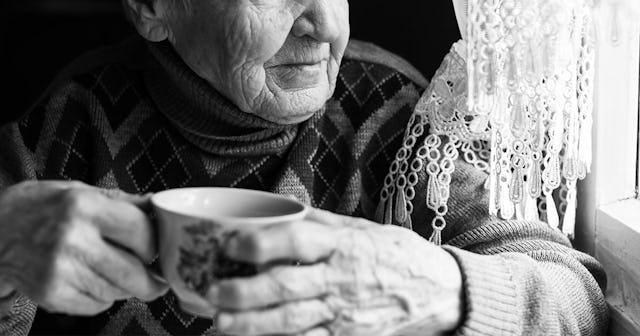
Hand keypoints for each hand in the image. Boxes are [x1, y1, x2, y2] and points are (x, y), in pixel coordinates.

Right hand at [0, 181, 167, 314]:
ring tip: (116, 274)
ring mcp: (60, 269)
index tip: (157, 251)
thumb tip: (158, 204)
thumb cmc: (39, 207)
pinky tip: (92, 281)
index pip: (140, 231)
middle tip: (156, 280)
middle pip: (134, 272)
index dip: (154, 245)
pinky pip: (96, 305)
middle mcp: (72, 238)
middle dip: (152, 281)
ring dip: (126, 288)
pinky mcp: (51, 293)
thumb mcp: (79, 191)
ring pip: (117, 291)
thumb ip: (121, 201)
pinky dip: (103, 298)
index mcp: (84, 206)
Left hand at [209, 208, 462, 335]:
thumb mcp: (360, 228)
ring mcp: (345, 313)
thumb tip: (274, 211)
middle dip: (245, 293)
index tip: (230, 244)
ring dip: (253, 326)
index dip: (262, 243)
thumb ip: (317, 224)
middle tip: (212, 293)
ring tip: (220, 325)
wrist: (438, 291)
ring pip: (293, 323)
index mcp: (344, 244)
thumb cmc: (394, 253)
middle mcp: (342, 279)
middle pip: (287, 288)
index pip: (298, 241)